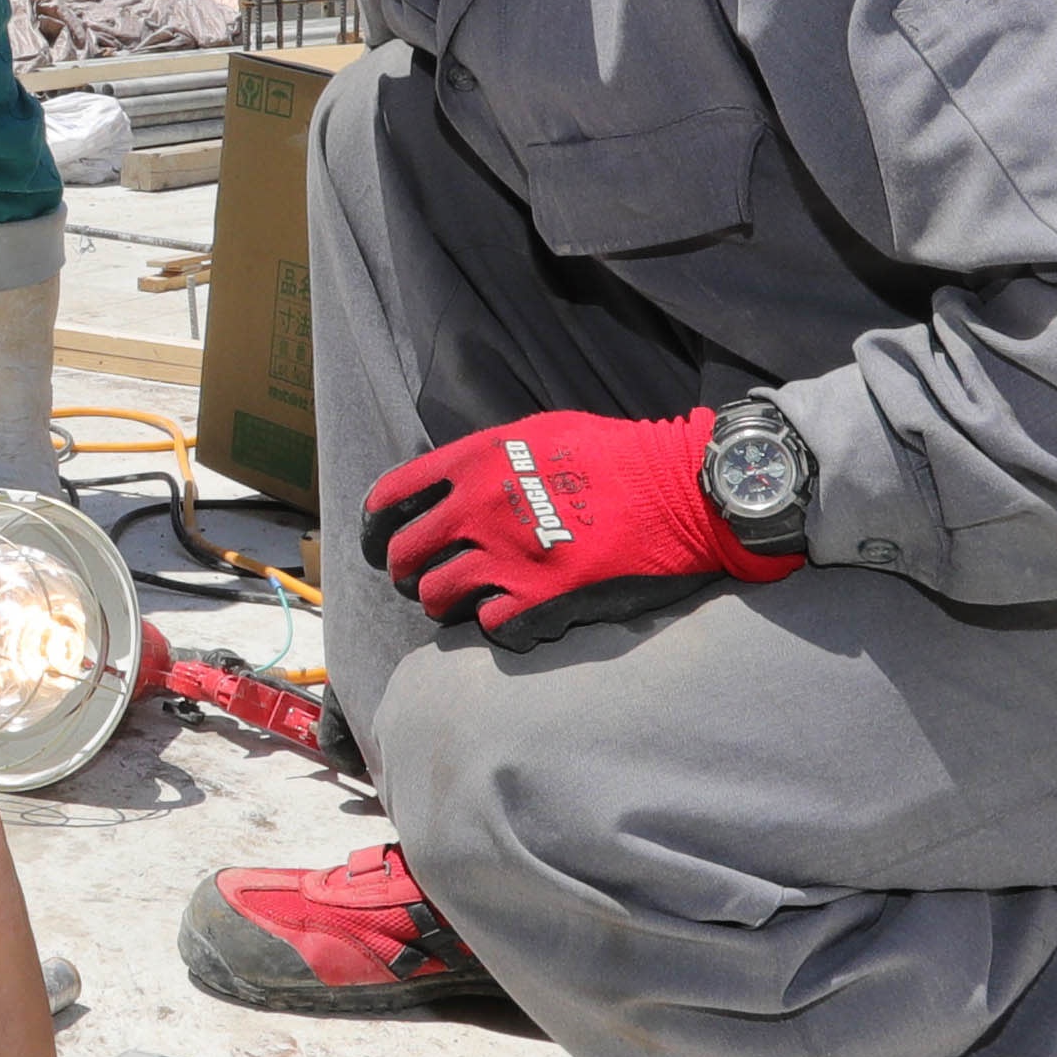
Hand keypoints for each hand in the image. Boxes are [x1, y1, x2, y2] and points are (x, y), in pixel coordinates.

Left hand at [362, 406, 799, 651]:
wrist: (680, 490)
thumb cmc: (616, 455)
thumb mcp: (541, 432)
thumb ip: (487, 458)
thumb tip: (449, 486)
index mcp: (477, 460)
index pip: (392, 496)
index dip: (377, 523)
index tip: (379, 537)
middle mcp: (480, 508)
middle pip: (403, 554)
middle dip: (403, 570)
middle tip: (416, 577)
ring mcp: (507, 556)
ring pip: (436, 596)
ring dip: (442, 602)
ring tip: (459, 601)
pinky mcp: (540, 598)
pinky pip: (487, 625)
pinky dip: (493, 623)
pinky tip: (509, 613)